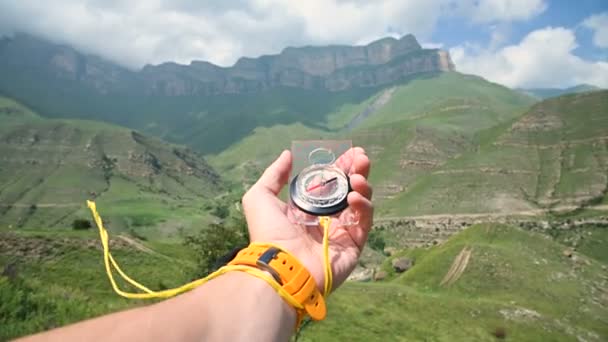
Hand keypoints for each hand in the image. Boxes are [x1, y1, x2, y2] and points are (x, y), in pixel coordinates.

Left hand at [242, 147, 372, 292]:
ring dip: (362, 186)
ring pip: (360, 204)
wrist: (281, 265)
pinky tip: (354, 196)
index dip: (340, 167)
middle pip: (348, 190)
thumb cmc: (268, 232)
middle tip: (362, 157)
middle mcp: (326, 219)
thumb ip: (274, 175)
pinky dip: (363, 207)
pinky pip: (364, 223)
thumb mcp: (260, 197)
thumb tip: (288, 155)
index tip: (350, 152)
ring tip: (358, 177)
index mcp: (307, 208)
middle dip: (357, 172)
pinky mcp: (353, 246)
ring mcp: (341, 232)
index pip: (329, 183)